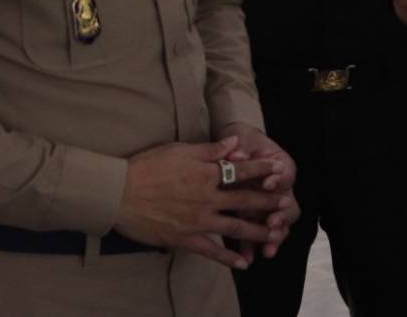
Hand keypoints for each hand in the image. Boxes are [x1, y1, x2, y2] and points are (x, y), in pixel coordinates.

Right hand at [115, 137, 290, 268]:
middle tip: (287, 203)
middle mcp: (206, 198)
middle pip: (244, 200)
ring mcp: (198, 221)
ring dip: (257, 231)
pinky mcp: (185, 239)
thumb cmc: (147, 167)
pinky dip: (229, 259)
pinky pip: (212, 252)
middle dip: (268, 201)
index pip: (240, 171)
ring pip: (235, 228)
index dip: (262, 169)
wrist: (119, 194)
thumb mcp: (179, 150)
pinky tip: (244, 264)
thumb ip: (210, 150)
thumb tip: (236, 142)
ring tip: (276, 234)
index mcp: (205, 174)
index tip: (279, 169)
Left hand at [218, 121, 299, 259]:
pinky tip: (247, 259)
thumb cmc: (242, 141)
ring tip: (266, 250)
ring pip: (278, 227)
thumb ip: (240, 149)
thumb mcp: (242, 138)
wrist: (235, 147)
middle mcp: (280, 189)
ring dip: (273, 239)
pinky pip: (258, 236)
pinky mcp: (255, 218)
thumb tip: (236, 156)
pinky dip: (254, 247)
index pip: (286, 175)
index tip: (266, 184)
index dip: (278, 181)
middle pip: (290, 207)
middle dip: (282, 217)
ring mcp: (269, 206)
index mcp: (281, 166)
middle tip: (272, 222)